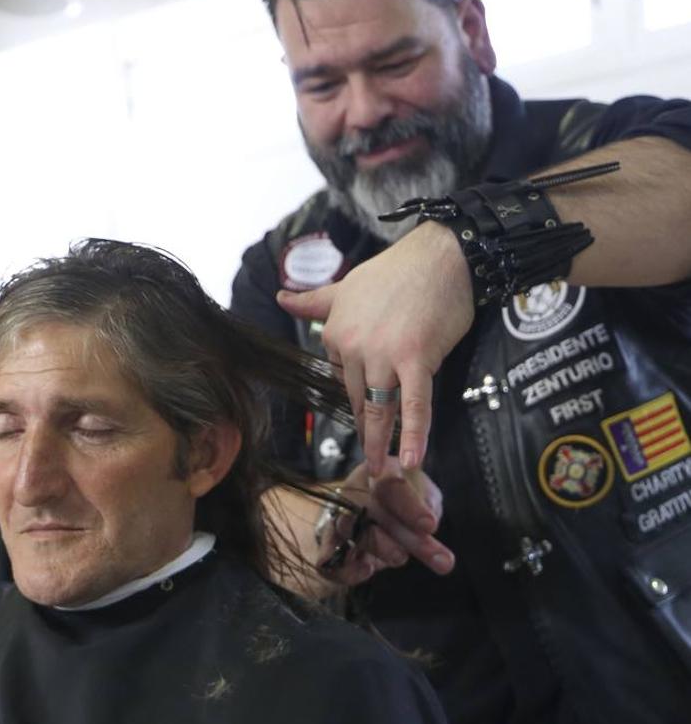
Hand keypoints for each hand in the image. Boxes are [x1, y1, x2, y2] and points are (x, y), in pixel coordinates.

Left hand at [278, 220, 473, 475]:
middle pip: (357, 396)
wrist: (441, 254)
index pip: (341, 375)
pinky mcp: (418, 360)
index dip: (355, 392)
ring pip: (380, 407)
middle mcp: (355, 347)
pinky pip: (414, 404)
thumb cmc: (397, 270)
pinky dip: (414, 434)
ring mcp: (386, 355)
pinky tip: (411, 459)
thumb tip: (282, 298)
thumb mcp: (347, 286)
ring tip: (379, 468)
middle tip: (370, 454)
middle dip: (364, 425)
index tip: (364, 407)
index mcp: (336, 332)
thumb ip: (315, 301)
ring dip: (380, 442)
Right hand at [320, 458, 451, 586]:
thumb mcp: (423, 498)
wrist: (374, 510)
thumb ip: (429, 512)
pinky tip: (366, 570)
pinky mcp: (329, 543)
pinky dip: (344, 568)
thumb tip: (431, 531)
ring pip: (348, 528)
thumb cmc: (404, 500)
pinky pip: (328, 559)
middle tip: (433, 555)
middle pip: (368, 508)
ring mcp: (338, 516)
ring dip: (378, 546)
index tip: (430, 526)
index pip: (391, 486)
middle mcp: (354, 490)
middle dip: (402, 534)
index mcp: (379, 472)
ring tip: (401, 558)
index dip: (410, 506)